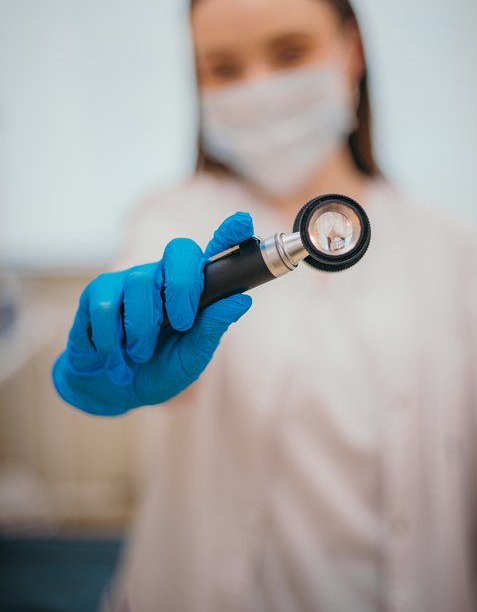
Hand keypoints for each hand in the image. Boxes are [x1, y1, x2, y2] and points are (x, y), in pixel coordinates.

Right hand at [52, 212, 252, 414]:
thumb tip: (241, 300)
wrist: (112, 391)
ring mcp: (130, 280)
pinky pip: (106, 306)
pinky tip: (116, 360)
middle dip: (182, 286)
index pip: (214, 252)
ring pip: (140, 282)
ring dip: (142, 329)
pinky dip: (112, 342)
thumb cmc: (158, 370)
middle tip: (180, 323)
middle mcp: (163, 276)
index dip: (229, 233)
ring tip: (140, 354)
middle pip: (178, 251)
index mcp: (194, 290)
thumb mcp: (191, 359)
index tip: (242, 220)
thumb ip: (211, 330)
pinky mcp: (98, 292)